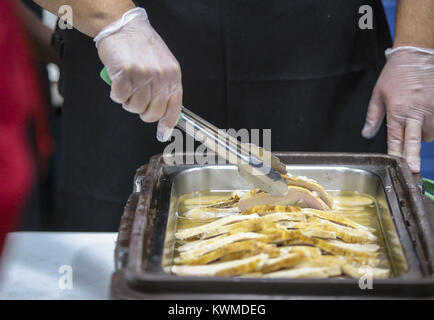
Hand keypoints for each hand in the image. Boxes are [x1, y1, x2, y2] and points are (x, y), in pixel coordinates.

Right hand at [95, 8, 181, 141]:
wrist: (124, 26)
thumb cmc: (142, 45)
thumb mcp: (163, 65)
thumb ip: (164, 87)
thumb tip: (163, 113)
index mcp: (173, 76)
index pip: (174, 108)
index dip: (167, 124)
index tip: (163, 133)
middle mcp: (161, 77)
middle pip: (152, 113)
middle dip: (142, 111)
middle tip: (137, 98)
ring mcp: (144, 76)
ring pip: (135, 107)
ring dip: (128, 100)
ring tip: (128, 84)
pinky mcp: (126, 75)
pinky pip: (119, 98)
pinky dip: (116, 93)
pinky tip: (118, 80)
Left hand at [362, 47, 433, 172]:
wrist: (417, 55)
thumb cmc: (396, 73)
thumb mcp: (378, 94)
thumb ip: (373, 117)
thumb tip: (366, 134)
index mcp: (398, 110)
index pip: (396, 138)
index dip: (397, 153)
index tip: (399, 165)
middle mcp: (416, 112)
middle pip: (416, 140)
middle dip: (414, 155)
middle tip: (414, 169)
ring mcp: (432, 108)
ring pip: (429, 133)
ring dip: (422, 135)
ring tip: (415, 124)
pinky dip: (432, 125)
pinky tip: (427, 119)